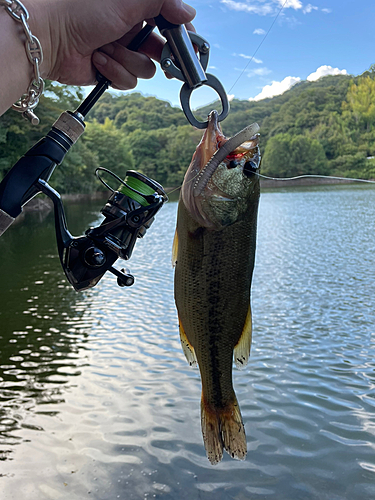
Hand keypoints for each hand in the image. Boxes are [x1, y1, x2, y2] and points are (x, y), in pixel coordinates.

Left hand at [26, 0, 195, 89]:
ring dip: (127, 61)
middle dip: (162, 56)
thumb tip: (189, 12)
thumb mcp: (128, 1)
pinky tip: (98, 60)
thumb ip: (162, 3)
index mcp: (135, 9)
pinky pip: (129, 80)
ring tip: (107, 49)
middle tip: (167, 63)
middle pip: (162, 49)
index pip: (169, 21)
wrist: (50, 38)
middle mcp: (131, 30)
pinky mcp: (112, 72)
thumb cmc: (82, 12)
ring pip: (146, 69)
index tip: (191, 44)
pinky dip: (114, 72)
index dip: (182, 34)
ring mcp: (122, 52)